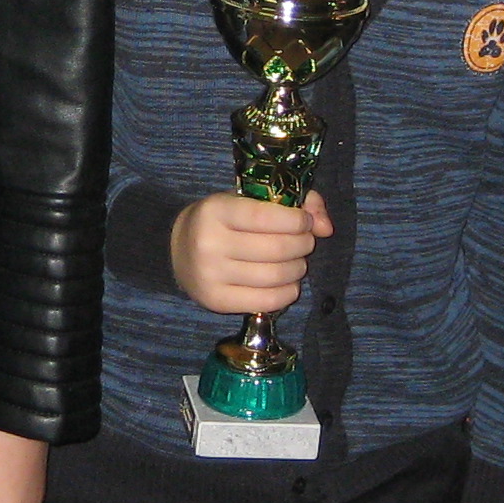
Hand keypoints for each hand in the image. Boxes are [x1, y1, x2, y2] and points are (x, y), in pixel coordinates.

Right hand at [170, 192, 332, 317]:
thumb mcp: (248, 200)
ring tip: (297, 261)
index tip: (306, 222)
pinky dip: (288, 292)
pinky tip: (287, 282)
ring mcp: (211, 275)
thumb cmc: (222, 221)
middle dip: (303, 244)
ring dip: (298, 268)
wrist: (176, 249)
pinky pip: (267, 301)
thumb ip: (293, 203)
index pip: (268, 217)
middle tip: (305, 242)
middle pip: (277, 249)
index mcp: (216, 210)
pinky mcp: (216, 301)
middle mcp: (210, 243)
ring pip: (276, 276)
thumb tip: (327, 227)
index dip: (298, 220)